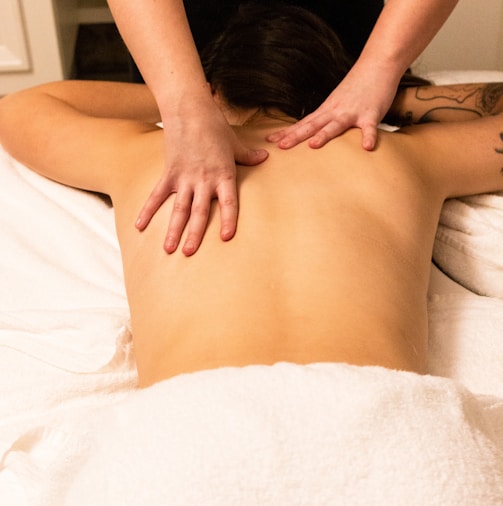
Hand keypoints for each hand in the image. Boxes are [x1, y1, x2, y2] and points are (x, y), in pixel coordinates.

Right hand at [135, 104, 267, 255]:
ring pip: (178, 208)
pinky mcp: (169, 173)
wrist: (189, 109)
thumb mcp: (235, 143)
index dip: (227, 220)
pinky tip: (140, 226)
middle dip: (194, 234)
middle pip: (199, 211)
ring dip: (173, 229)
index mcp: (223, 175)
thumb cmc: (215, 126)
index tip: (225, 237)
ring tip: (168, 249)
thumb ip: (248, 156)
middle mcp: (204, 180)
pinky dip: (147, 210)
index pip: (228, 202)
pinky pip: (157, 195)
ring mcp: (184, 178)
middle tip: (189, 253)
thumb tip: (264, 158)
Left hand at [267, 63, 398, 150]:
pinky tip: (366, 147)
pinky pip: (370, 127)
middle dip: (296, 136)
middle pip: (312, 125)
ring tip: (313, 145)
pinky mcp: (371, 113)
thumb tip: (313, 133)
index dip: (287, 132)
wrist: (378, 63)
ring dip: (324, 135)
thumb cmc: (357, 87)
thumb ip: (326, 118)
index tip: (270, 141)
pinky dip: (368, 136)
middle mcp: (335, 111)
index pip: (303, 123)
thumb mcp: (336, 103)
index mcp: (326, 110)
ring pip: (336, 125)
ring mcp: (352, 112)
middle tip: (281, 147)